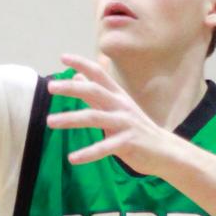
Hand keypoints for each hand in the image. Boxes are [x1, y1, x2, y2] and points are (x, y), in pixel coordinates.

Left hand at [46, 57, 173, 171]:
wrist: (165, 151)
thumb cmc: (137, 129)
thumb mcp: (117, 108)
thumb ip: (96, 94)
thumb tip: (76, 76)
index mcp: (118, 96)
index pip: (99, 74)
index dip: (82, 63)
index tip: (63, 57)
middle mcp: (121, 106)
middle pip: (94, 91)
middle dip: (72, 88)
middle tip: (50, 87)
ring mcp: (125, 124)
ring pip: (94, 118)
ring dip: (70, 119)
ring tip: (50, 121)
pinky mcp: (128, 143)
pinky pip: (104, 148)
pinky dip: (88, 153)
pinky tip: (72, 158)